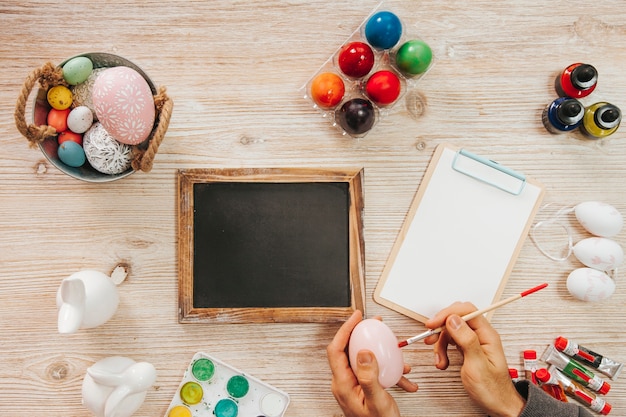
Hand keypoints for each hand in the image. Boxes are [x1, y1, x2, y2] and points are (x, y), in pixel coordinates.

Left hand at [327, 310, 417, 416]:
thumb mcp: (377, 401)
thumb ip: (369, 377)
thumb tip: (362, 351)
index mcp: (342, 384)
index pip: (336, 349)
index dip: (345, 329)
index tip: (357, 317)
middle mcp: (345, 383)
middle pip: (349, 350)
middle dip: (364, 335)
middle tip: (376, 324)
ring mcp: (354, 386)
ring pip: (364, 359)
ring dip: (382, 354)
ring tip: (397, 352)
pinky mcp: (364, 389)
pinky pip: (374, 372)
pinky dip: (390, 371)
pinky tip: (404, 377)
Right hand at [424, 302, 524, 416]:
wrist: (497, 405)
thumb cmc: (492, 389)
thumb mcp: (477, 365)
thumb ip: (466, 340)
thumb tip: (454, 320)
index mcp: (487, 335)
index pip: (467, 311)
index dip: (448, 314)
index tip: (433, 323)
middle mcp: (481, 335)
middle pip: (456, 319)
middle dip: (441, 328)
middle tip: (430, 338)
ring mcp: (473, 342)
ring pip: (450, 331)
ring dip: (440, 344)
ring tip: (440, 359)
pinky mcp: (467, 349)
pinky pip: (450, 342)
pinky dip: (442, 350)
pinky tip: (443, 361)